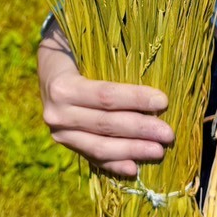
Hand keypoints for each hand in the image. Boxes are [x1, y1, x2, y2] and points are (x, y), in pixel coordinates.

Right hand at [37, 27, 174, 178]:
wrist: (48, 68)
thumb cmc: (76, 52)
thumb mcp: (87, 48)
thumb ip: (112, 60)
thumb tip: (149, 71)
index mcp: (63, 86)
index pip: (106, 96)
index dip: (135, 99)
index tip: (163, 101)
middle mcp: (57, 113)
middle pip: (106, 124)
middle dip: (140, 129)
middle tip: (168, 134)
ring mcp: (60, 133)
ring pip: (100, 146)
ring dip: (132, 150)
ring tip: (158, 151)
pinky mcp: (66, 144)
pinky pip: (93, 157)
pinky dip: (114, 164)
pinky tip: (133, 168)